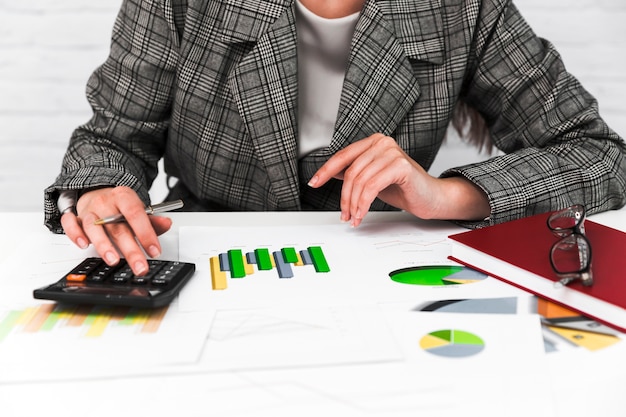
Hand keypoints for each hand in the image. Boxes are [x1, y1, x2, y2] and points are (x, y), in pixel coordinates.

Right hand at [60, 186, 172, 274]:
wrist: (97, 192)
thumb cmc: (119, 205)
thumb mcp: (137, 208)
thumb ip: (151, 219)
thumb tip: (166, 224)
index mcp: (124, 197)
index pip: (136, 214)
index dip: (146, 233)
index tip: (154, 251)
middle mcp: (105, 203)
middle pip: (118, 227)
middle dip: (130, 250)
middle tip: (139, 267)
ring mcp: (89, 210)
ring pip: (94, 226)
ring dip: (103, 244)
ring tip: (113, 260)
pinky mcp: (75, 217)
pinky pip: (70, 223)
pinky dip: (75, 233)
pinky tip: (83, 245)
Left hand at [308, 133, 489, 226]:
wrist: (429, 198)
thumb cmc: (403, 188)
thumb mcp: (371, 179)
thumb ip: (354, 172)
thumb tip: (329, 173)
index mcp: (373, 142)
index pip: (343, 156)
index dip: (325, 170)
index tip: (314, 183)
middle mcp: (382, 142)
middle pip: (350, 171)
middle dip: (344, 197)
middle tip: (343, 214)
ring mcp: (392, 151)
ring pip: (360, 180)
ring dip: (353, 203)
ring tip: (354, 217)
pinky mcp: (400, 165)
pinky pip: (372, 186)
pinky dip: (364, 203)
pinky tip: (362, 213)